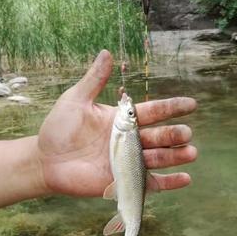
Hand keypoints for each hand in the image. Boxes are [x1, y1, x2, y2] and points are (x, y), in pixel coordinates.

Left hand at [37, 50, 196, 197]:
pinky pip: (150, 183)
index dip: (172, 108)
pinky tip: (185, 179)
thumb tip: (106, 52)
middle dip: (174, 135)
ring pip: (158, 158)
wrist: (45, 161)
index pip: (153, 112)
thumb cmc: (59, 129)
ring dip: (175, 157)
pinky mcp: (124, 182)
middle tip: (186, 134)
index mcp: (123, 120)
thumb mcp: (76, 100)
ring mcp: (129, 162)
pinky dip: (168, 183)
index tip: (191, 104)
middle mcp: (130, 141)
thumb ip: (94, 80)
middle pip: (159, 137)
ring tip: (190, 153)